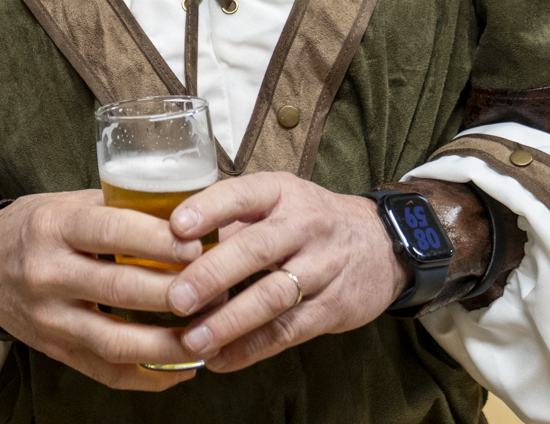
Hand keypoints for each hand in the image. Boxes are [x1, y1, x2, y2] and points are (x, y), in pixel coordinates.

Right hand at [0, 190, 206, 390]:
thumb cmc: (36, 228)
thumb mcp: (68, 203)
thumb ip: (119, 209)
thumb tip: (186, 211)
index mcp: (56, 227)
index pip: (114, 232)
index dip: (160, 241)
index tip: (200, 246)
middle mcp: (49, 273)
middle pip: (122, 290)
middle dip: (177, 293)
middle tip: (218, 291)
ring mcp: (50, 318)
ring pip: (117, 342)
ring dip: (170, 345)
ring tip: (208, 335)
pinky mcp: (55, 350)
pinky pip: (107, 372)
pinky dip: (149, 375)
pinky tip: (182, 366)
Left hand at [164, 174, 406, 372]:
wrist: (381, 243)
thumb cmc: (308, 220)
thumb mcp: (276, 200)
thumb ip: (230, 219)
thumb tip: (167, 244)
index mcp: (280, 191)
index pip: (241, 194)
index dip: (208, 210)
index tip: (176, 228)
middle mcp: (303, 225)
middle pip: (255, 249)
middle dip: (211, 275)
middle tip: (175, 299)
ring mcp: (322, 266)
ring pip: (271, 296)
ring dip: (229, 322)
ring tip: (194, 340)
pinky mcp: (333, 306)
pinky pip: (288, 330)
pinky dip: (252, 348)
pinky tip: (222, 359)